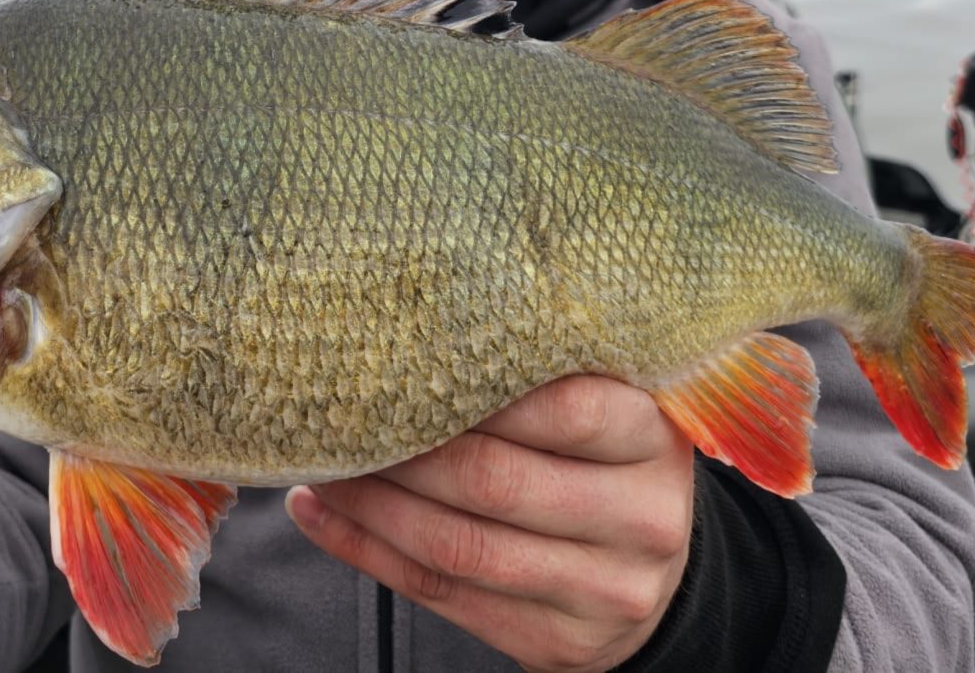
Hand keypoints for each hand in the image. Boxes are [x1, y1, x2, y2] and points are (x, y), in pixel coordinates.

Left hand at [286, 376, 693, 672]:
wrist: (648, 574)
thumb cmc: (604, 461)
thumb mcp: (608, 404)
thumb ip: (542, 374)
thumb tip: (414, 333)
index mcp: (654, 439)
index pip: (564, 408)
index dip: (472, 388)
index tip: (402, 362)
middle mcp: (642, 519)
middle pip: (495, 481)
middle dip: (404, 450)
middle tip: (340, 414)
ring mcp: (604, 590)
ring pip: (459, 546)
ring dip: (372, 506)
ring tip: (320, 465)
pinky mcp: (558, 642)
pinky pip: (443, 595)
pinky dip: (368, 553)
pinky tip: (323, 516)